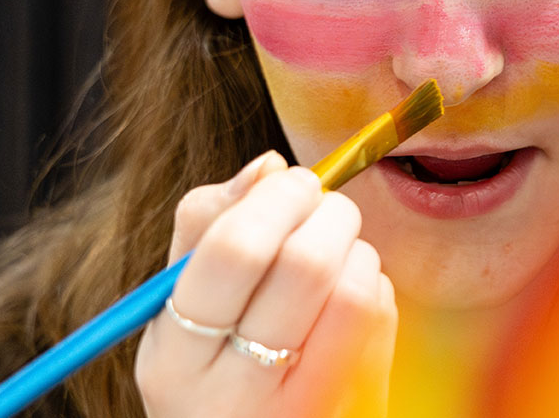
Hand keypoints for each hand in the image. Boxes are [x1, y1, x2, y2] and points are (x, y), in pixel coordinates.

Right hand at [136, 151, 395, 416]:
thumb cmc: (210, 367)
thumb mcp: (178, 314)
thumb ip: (204, 232)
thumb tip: (268, 165)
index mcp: (177, 362)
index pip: (233, 251)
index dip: (274, 197)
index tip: (289, 179)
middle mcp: (238, 395)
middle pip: (306, 263)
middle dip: (326, 211)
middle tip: (320, 203)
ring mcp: (305, 408)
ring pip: (354, 286)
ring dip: (353, 247)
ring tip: (331, 251)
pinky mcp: (359, 405)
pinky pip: (381, 314)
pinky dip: (370, 283)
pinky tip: (341, 298)